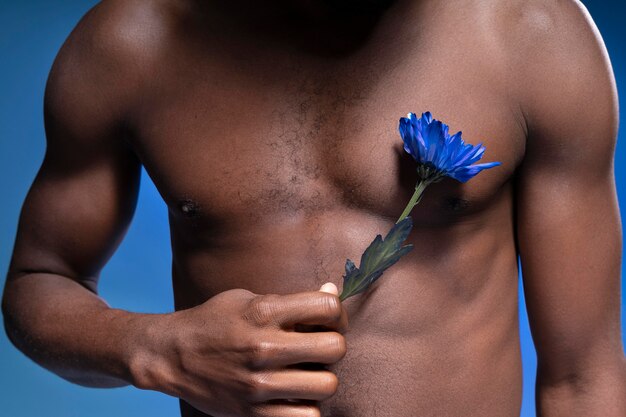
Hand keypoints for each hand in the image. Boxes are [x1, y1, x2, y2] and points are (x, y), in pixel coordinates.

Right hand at [133, 283, 347, 416]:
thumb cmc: (213, 321)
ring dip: (322, 378)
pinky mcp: (252, 413)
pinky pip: (306, 416)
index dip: (336, 310)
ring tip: (306, 372)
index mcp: (263, 312)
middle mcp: (262, 347)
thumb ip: (291, 300)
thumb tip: (331, 292)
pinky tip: (294, 394)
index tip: (326, 317)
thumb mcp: (247, 298)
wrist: (171, 354)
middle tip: (319, 346)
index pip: (327, 306)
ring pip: (326, 386)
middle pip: (335, 348)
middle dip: (333, 344)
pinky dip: (306, 406)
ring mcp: (258, 383)